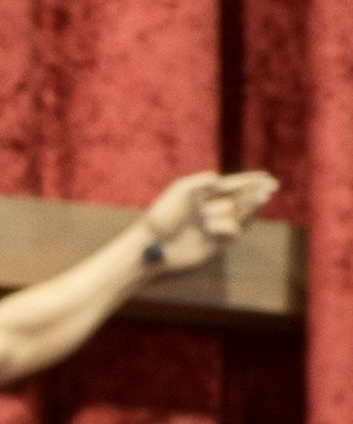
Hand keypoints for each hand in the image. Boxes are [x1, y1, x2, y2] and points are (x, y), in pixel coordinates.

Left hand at [141, 170, 278, 273]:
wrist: (152, 246)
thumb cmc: (163, 215)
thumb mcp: (181, 190)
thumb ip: (201, 181)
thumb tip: (220, 179)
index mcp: (203, 195)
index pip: (232, 185)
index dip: (251, 181)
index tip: (267, 177)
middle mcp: (211, 210)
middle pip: (241, 199)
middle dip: (256, 193)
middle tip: (270, 188)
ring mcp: (214, 227)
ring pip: (240, 214)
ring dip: (238, 209)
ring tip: (233, 206)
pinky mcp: (216, 244)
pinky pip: (233, 230)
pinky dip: (225, 226)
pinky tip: (210, 227)